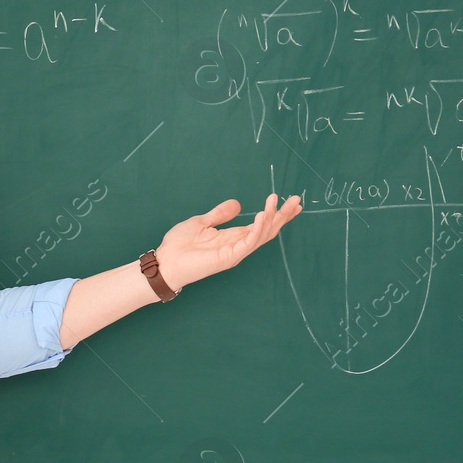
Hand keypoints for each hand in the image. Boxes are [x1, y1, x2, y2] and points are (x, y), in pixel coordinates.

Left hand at [155, 192, 301, 291]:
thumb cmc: (179, 245)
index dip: (276, 213)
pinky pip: (249, 242)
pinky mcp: (229, 257)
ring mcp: (235, 252)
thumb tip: (237, 204)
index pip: (261, 225)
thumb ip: (220, 214)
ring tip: (277, 201)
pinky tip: (264, 214)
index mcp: (233, 237)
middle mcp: (238, 245)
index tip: (290, 202)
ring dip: (272, 217)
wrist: (165, 261)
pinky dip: (258, 228)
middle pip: (267, 230)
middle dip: (282, 216)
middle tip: (297, 200)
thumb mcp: (202, 222)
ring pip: (261, 235)